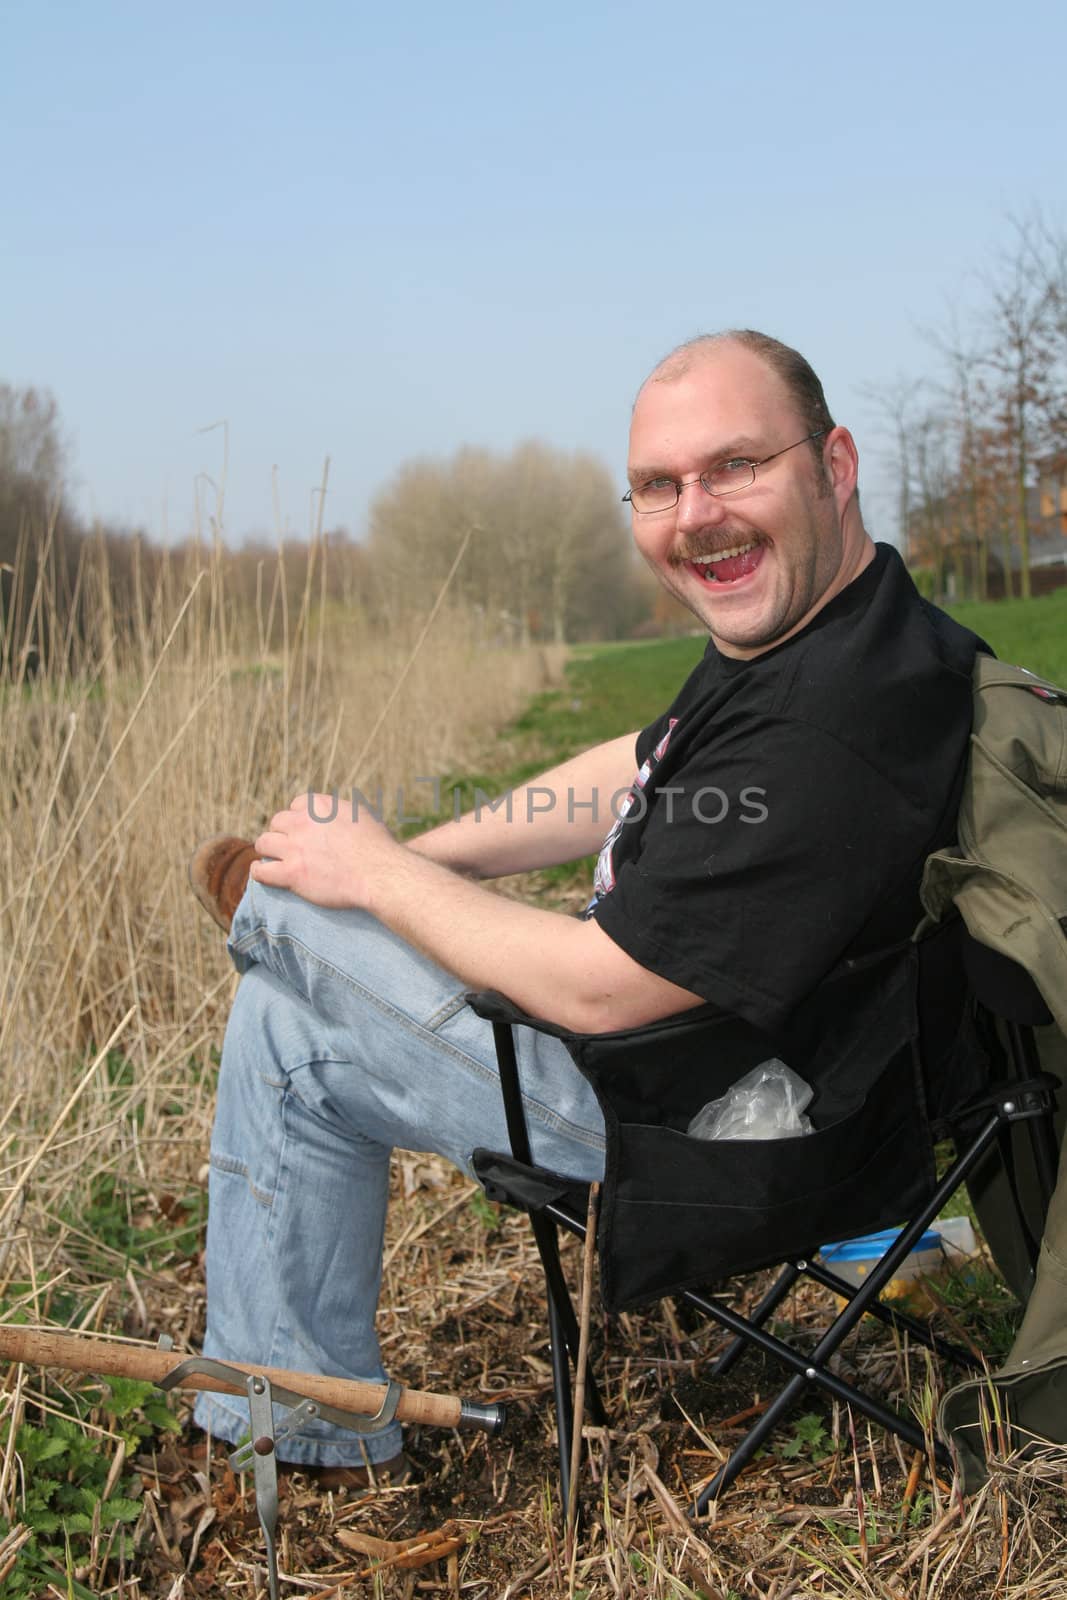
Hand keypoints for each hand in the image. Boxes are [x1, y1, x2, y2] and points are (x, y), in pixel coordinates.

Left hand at [251, 792, 397, 908]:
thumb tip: (338, 812)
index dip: (297, 818)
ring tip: (272, 858)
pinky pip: (261, 870)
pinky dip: (259, 871)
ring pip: (264, 842)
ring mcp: (295, 847)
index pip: (296, 804)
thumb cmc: (379, 848)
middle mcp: (304, 822)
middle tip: (288, 846)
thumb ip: (342, 811)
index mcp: (321, 806)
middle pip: (278, 822)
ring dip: (268, 850)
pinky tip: (262, 873)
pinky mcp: (292, 873)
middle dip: (282, 833)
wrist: (381, 874)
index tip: (302, 829)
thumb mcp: (362, 815)